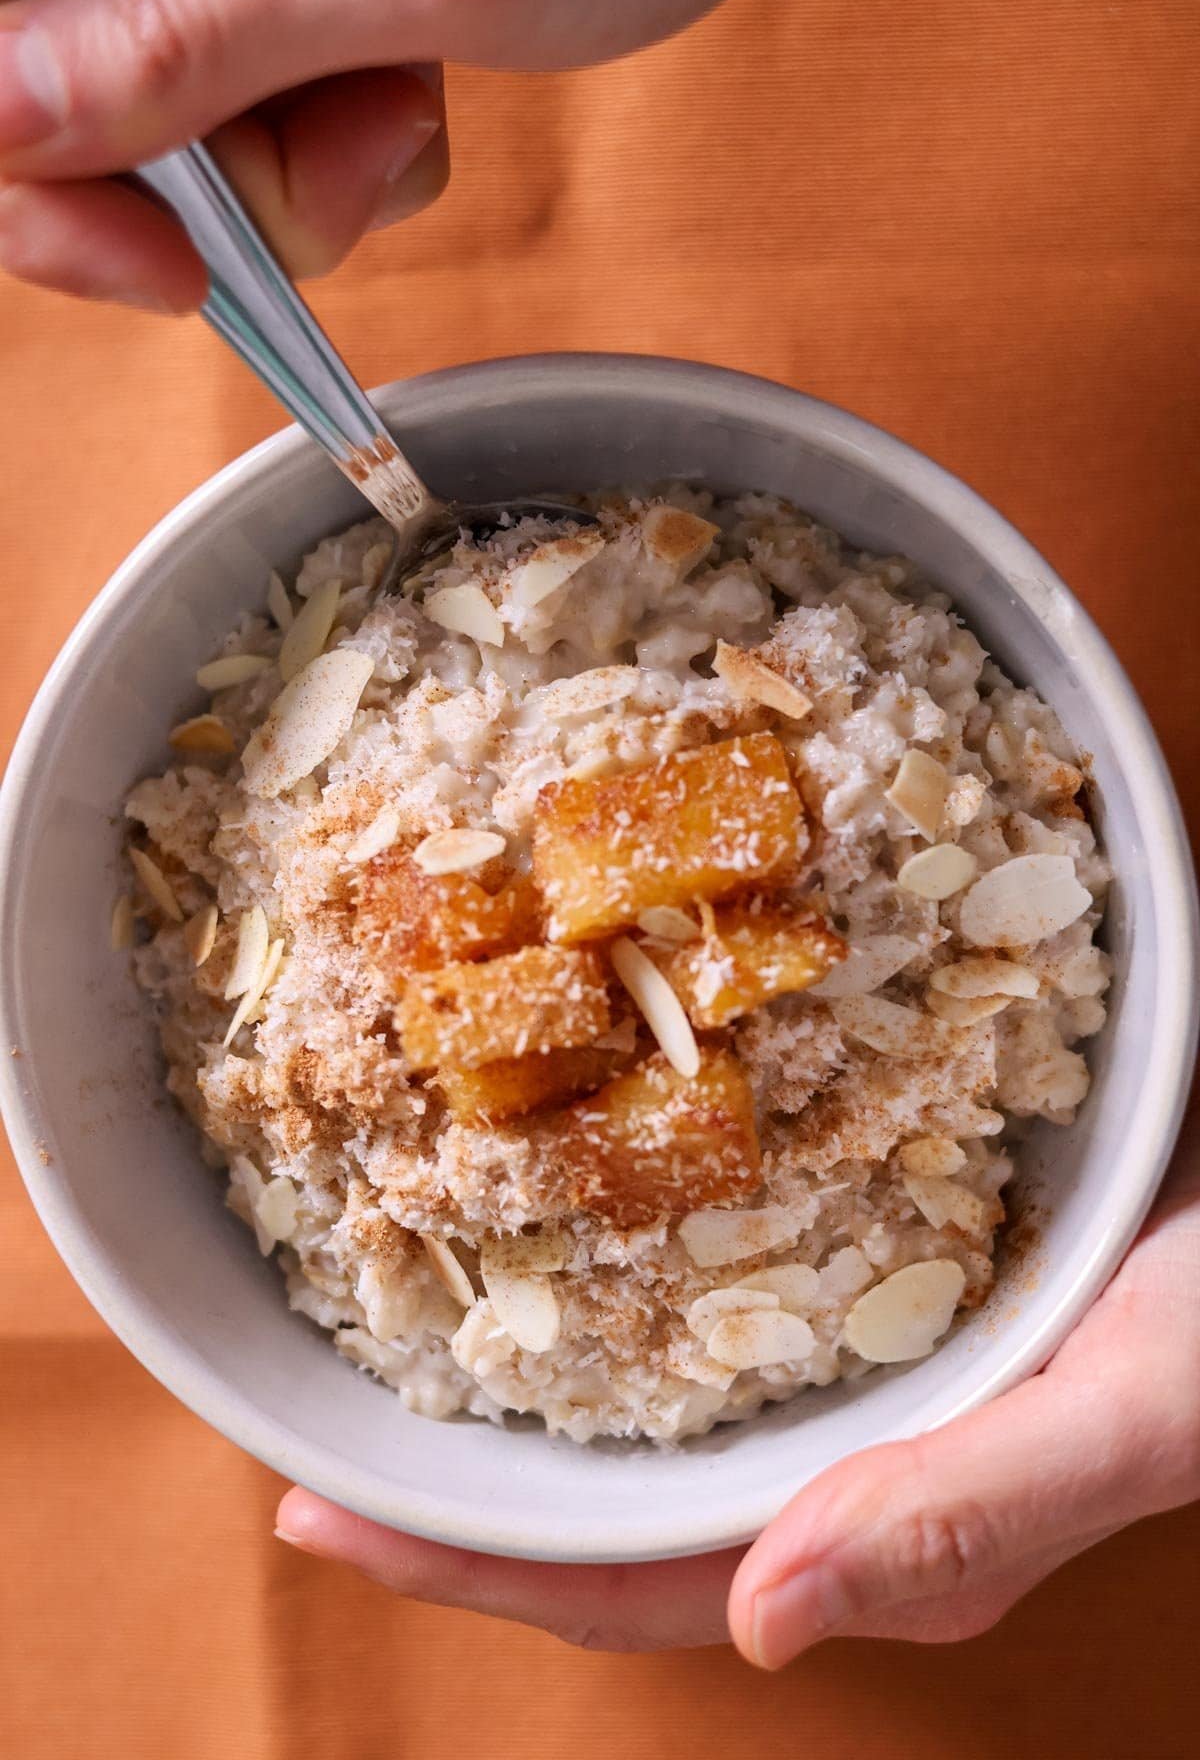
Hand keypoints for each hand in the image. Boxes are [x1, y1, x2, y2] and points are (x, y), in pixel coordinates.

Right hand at [0, 0, 757, 308]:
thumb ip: (181, 37)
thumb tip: (1, 128)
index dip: (44, 193)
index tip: (167, 269)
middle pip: (64, 107)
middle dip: (214, 183)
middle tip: (347, 156)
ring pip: (167, 128)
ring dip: (297, 166)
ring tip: (402, 91)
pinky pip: (245, 111)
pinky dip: (331, 141)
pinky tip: (405, 77)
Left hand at [275, 1102, 1199, 1663]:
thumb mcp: (1111, 1413)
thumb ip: (960, 1518)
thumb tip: (757, 1619)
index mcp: (874, 1539)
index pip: (632, 1586)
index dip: (472, 1564)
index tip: (316, 1512)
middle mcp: (837, 1478)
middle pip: (608, 1516)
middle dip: (457, 1493)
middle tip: (310, 1428)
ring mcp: (846, 1398)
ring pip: (645, 1425)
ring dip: (519, 1395)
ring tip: (394, 1333)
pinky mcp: (862, 1310)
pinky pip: (703, 1327)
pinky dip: (613, 1294)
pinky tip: (557, 1232)